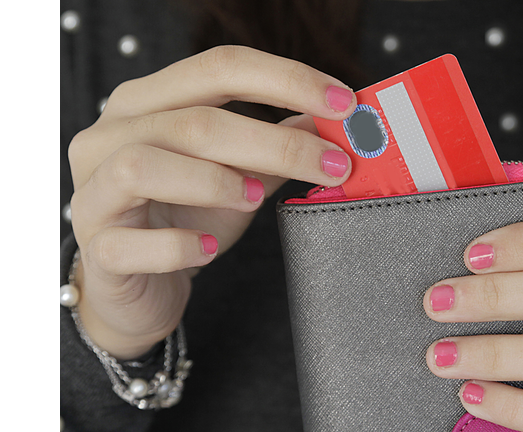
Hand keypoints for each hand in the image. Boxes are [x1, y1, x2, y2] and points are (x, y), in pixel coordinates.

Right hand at [68, 46, 356, 358]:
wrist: (138, 284)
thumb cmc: (187, 219)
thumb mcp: (240, 175)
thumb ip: (277, 146)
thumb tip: (333, 124)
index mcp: (149, 103)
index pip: (220, 67)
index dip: (288, 79)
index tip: (344, 103)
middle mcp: (111, 136)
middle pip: (194, 121)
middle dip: (276, 143)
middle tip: (332, 163)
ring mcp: (93, 191)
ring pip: (144, 165)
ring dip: (215, 182)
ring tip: (256, 198)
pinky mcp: (95, 248)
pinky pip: (129, 243)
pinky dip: (178, 246)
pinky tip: (207, 249)